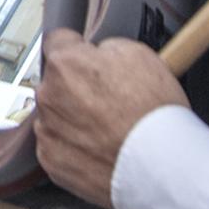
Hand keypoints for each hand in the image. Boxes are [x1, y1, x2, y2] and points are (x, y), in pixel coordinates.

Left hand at [33, 30, 188, 208]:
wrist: (161, 167)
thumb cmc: (154, 115)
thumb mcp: (139, 55)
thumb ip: (106, 48)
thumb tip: (97, 52)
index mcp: (65, 64)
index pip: (57, 40)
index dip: (78, 48)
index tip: (86, 56)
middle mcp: (48, 95)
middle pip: (56, 82)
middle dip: (77, 87)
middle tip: (109, 102)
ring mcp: (47, 130)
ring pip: (56, 116)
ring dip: (74, 119)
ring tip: (109, 130)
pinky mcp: (52, 161)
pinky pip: (58, 146)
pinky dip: (74, 148)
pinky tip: (100, 150)